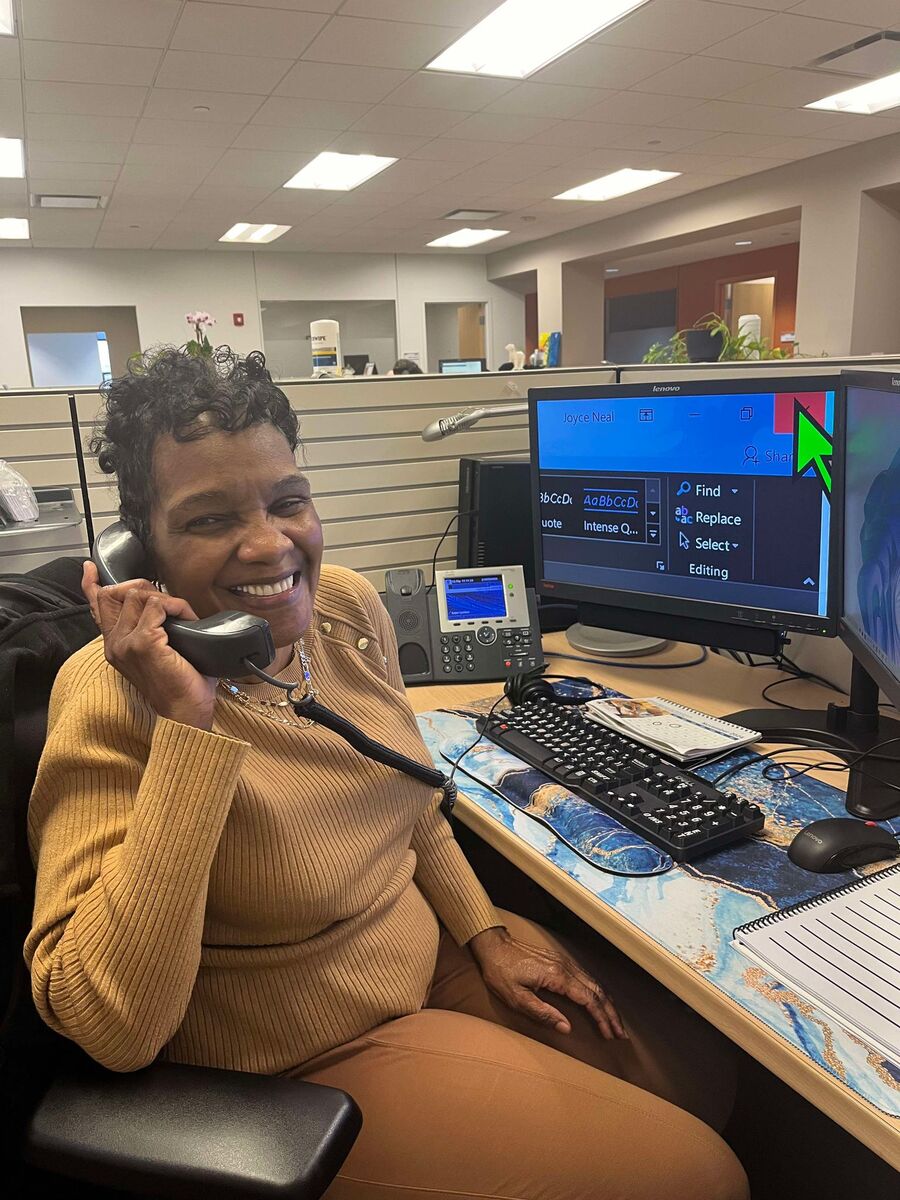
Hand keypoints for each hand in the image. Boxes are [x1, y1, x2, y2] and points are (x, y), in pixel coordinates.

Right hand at [82, 560, 216, 730]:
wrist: (185, 711)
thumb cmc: (180, 684)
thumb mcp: (161, 652)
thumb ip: (152, 630)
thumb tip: (163, 606)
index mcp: (115, 646)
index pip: (97, 608)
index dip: (92, 585)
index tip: (89, 568)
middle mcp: (114, 643)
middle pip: (120, 593)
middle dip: (148, 589)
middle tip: (171, 604)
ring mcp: (125, 643)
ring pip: (139, 595)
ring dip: (167, 600)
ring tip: (184, 619)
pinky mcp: (143, 642)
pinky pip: (159, 606)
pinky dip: (177, 607)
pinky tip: (187, 620)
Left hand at [469, 926, 626, 1040]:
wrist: (493, 946)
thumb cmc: (501, 973)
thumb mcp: (516, 998)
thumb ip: (543, 1013)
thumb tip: (567, 1028)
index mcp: (557, 977)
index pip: (589, 1000)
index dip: (602, 1019)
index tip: (610, 1035)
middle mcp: (565, 967)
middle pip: (597, 991)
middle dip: (611, 1014)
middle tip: (620, 1034)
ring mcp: (564, 962)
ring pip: (594, 983)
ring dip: (606, 1003)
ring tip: (615, 1022)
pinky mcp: (559, 961)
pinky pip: (585, 977)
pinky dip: (597, 992)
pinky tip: (599, 1002)